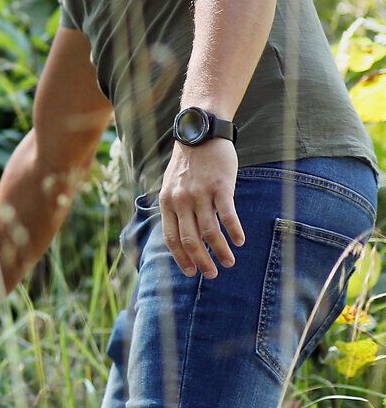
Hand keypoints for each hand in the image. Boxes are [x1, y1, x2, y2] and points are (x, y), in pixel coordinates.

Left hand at [156, 139, 243, 278]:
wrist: (200, 133)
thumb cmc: (188, 163)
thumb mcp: (172, 185)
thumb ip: (176, 208)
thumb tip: (183, 234)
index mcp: (167, 202)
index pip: (170, 237)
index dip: (180, 257)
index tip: (190, 272)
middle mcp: (181, 200)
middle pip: (190, 239)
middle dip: (200, 260)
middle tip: (211, 274)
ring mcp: (200, 193)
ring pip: (209, 231)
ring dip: (220, 250)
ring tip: (228, 262)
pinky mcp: (220, 186)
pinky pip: (227, 214)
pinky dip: (234, 230)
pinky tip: (240, 241)